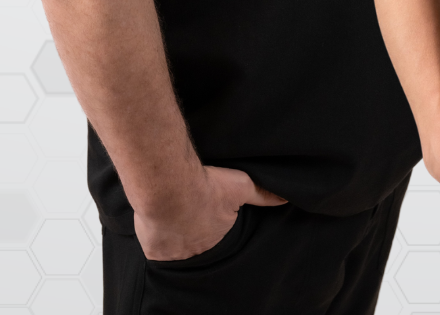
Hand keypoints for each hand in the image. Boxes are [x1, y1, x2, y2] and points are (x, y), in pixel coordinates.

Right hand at [134, 164, 286, 260]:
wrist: (170, 187)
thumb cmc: (206, 186)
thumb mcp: (241, 186)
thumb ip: (262, 194)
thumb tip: (285, 198)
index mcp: (218, 238)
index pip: (217, 237)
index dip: (212, 224)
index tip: (208, 213)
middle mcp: (197, 250)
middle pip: (196, 242)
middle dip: (195, 231)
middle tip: (192, 212)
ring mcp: (175, 253)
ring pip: (176, 246)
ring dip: (176, 233)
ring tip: (175, 215)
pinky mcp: (155, 251)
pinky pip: (156, 248)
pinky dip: (157, 237)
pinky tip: (159, 222)